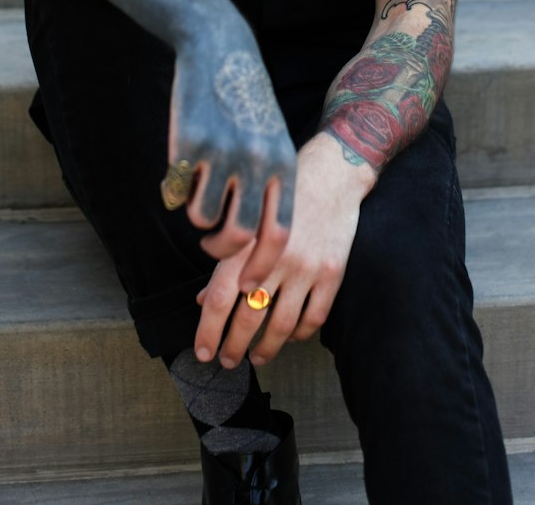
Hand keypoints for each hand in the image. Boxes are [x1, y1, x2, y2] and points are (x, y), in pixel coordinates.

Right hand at [168, 39, 296, 271]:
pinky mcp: (189, 144)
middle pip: (241, 236)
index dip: (262, 266)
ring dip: (197, 216)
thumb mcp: (272, 140)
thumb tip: (256, 245)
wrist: (220, 49)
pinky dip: (175, 191)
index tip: (250, 285)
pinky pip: (178, 193)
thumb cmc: (247, 101)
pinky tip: (180, 167)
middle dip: (222, 252)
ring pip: (204, 218)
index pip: (279, 234)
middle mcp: (257, 162)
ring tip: (198, 192)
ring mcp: (222, 153)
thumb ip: (269, 185)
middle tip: (211, 245)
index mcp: (284, 164)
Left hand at [192, 134, 370, 368]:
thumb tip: (204, 299)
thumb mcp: (249, 220)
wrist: (332, 175)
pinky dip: (298, 335)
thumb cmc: (283, 195)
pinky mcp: (332, 273)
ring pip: (280, 326)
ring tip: (256, 358)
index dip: (208, 330)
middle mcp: (276, 257)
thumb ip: (226, 260)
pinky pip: (313, 318)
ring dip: (265, 350)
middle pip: (248, 318)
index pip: (220, 297)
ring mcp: (306, 267)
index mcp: (248, 242)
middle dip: (233, 347)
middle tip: (227, 360)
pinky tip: (289, 337)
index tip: (202, 352)